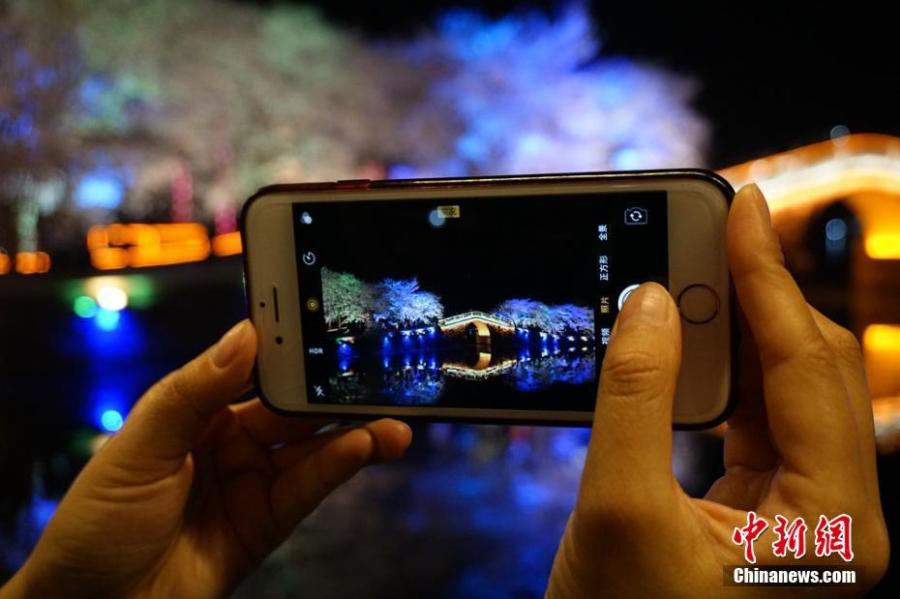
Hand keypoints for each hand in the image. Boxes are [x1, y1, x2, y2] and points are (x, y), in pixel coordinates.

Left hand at [1, 321, 411, 598]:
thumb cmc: (97, 524)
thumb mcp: (140, 447)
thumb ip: (194, 391)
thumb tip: (245, 334)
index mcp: (194, 412)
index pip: (251, 369)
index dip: (288, 349)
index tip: (327, 325)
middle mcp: (228, 442)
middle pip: (292, 408)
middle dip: (334, 391)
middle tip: (376, 371)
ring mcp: (251, 482)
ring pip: (312, 447)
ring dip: (354, 432)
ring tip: (393, 419)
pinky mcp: (268, 522)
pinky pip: (309, 487)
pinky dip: (339, 465)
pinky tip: (364, 446)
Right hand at [547, 184, 888, 596]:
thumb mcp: (616, 513)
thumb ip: (634, 400)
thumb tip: (651, 302)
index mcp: (831, 526)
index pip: (809, 368)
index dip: (770, 278)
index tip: (741, 210)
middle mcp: (835, 517)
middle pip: (810, 373)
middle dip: (759, 298)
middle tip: (712, 233)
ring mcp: (802, 517)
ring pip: (783, 394)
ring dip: (738, 333)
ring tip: (696, 275)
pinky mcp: (764, 513)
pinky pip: (753, 422)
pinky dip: (721, 376)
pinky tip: (688, 341)